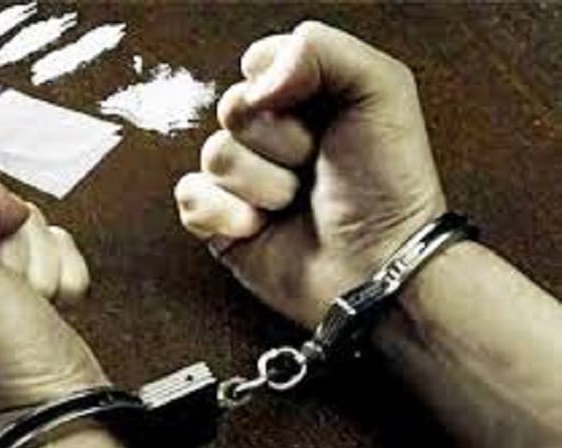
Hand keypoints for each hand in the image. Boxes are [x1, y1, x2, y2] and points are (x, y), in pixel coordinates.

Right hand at [175, 21, 445, 327]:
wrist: (379, 267)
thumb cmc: (389, 184)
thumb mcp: (380, 90)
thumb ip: (320, 49)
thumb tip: (252, 77)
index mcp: (304, 97)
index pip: (257, 65)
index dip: (284, 89)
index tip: (323, 117)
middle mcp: (269, 135)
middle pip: (232, 109)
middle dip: (278, 141)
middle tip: (313, 165)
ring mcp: (242, 179)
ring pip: (214, 155)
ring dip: (262, 184)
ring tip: (295, 203)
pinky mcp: (220, 221)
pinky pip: (190, 197)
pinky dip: (223, 214)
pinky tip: (258, 227)